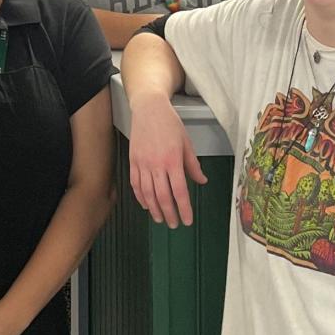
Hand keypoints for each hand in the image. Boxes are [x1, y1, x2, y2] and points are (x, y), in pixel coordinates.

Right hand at [128, 94, 206, 227]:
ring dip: (154, 209)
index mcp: (173, 160)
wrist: (148, 109)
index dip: (184, 208)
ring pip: (148, 194)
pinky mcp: (133, 162)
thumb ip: (193, 165)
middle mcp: (156, 165)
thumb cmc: (170, 124)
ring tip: (161, 219)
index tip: (187, 220)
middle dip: (169, 213)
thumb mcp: (187, 143)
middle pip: (163, 196)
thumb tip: (202, 181)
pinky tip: (146, 205)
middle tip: (174, 224)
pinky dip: (141, 198)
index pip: (180, 191)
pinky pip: (136, 185)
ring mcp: (142, 164)